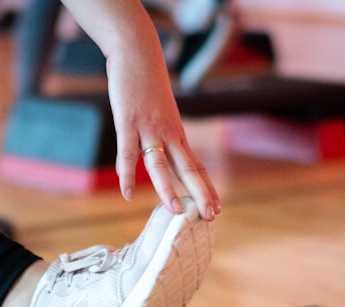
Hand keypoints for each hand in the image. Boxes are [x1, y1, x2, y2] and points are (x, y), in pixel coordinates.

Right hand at [107, 51, 219, 219]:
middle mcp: (168, 133)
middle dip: (200, 195)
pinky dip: (127, 175)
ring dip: (168, 189)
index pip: (196, 166)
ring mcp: (148, 128)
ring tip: (176, 211)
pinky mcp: (128, 122)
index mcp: (177, 133)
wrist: (137, 51)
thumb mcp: (161, 110)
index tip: (217, 207)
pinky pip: (128, 154)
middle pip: (188, 169)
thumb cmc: (148, 81)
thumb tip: (161, 150)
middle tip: (212, 217)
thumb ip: (162, 132)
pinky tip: (128, 194)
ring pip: (161, 165)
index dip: (206, 188)